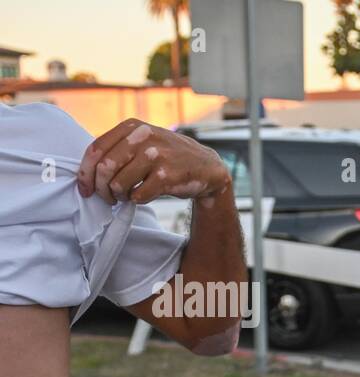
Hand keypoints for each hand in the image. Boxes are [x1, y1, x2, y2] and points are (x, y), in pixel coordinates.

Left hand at [78, 119, 231, 204]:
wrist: (207, 167)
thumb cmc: (168, 157)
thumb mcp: (143, 141)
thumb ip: (118, 148)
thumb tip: (88, 171)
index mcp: (131, 126)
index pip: (96, 150)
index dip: (86, 173)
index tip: (85, 189)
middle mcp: (143, 137)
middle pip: (105, 168)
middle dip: (101, 189)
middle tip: (107, 197)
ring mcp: (156, 155)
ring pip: (119, 184)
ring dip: (119, 196)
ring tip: (125, 196)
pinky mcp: (167, 175)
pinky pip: (139, 195)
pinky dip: (137, 200)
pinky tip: (143, 195)